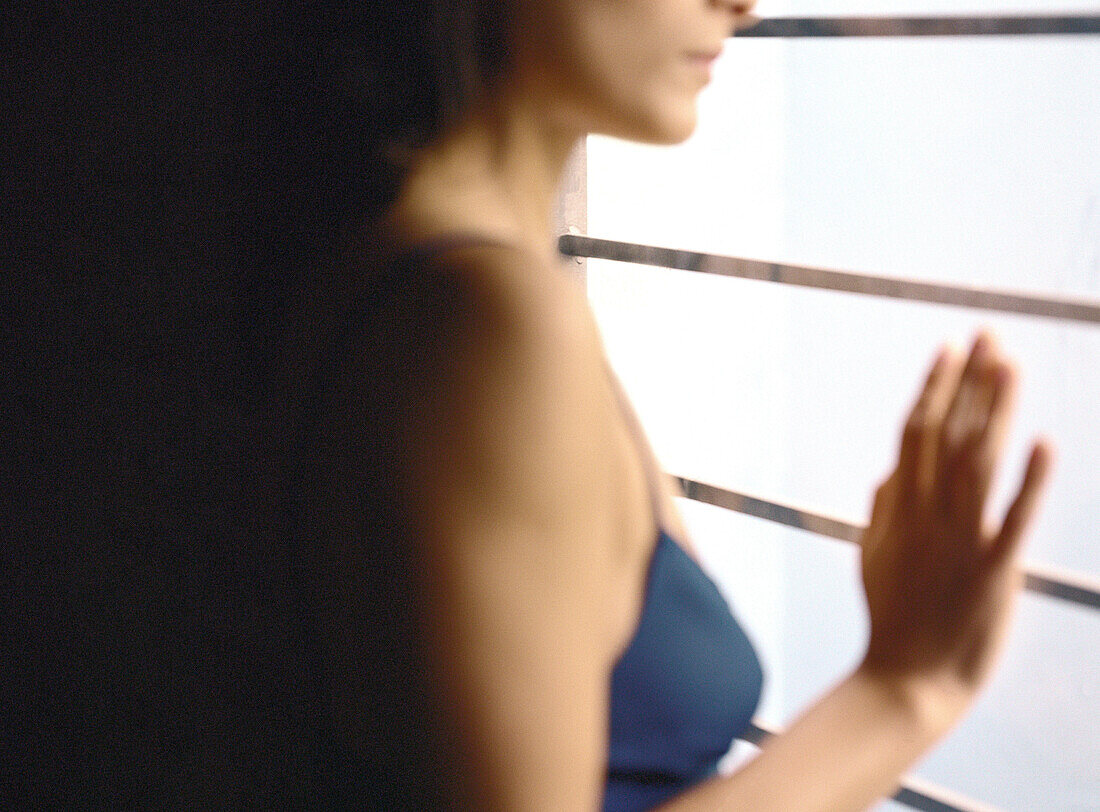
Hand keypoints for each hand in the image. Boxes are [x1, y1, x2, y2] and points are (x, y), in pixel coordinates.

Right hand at [859, 332, 1053, 714]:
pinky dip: (1030, 481)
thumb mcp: (871, 557)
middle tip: (987, 333)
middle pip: (948, 434)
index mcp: (900, 508)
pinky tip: (1044, 442)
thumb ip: (881, 510)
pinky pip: (1015, 520)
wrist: (908, 681)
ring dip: (995, 411)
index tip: (950, 346)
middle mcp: (928, 514)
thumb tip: (887, 470)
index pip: (917, 432)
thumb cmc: (892, 618)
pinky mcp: (994, 570)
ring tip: (1010, 363)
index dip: (935, 387)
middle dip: (968, 381)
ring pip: (979, 462)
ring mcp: (960, 540)